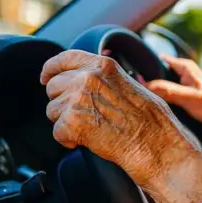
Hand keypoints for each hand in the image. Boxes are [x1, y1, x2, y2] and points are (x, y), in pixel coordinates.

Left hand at [40, 50, 201, 202]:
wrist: (154, 143)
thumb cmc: (149, 120)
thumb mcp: (129, 84)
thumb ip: (104, 78)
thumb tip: (85, 80)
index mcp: (102, 66)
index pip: (64, 59)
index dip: (51, 69)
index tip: (46, 77)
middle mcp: (87, 78)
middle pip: (54, 87)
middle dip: (62, 103)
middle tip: (82, 115)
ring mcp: (78, 99)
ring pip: (52, 111)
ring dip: (66, 123)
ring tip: (90, 128)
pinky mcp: (73, 123)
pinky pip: (57, 132)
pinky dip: (68, 141)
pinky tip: (87, 140)